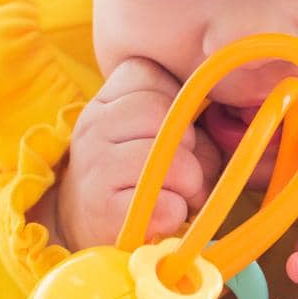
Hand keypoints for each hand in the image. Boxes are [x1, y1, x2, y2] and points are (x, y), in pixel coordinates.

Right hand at [51, 57, 222, 250]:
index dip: (175, 101)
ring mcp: (95, 167)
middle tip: (182, 168)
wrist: (82, 225)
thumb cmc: (134, 175)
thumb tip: (215, 141)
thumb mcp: (154, 134)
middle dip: (187, 143)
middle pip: (160, 111)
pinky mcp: (104, 210)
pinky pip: (166, 204)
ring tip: (177, 194)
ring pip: (171, 159)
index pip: (150, 73)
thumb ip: (186, 120)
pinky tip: (164, 215)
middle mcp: (93, 126)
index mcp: (106, 100)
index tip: (170, 128)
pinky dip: (177, 213)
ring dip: (189, 183)